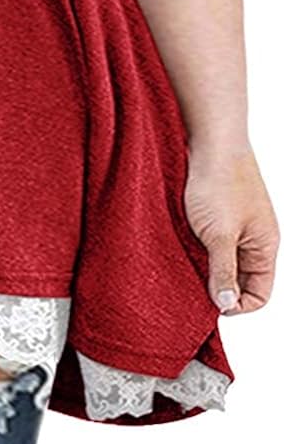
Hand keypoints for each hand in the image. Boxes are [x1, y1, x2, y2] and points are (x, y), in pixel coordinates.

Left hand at [184, 143, 278, 314]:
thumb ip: (223, 271)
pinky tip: (179, 244)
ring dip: (203, 265)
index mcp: (265, 246)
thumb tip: (226, 304)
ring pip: (221, 259)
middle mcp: (253, 238)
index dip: (236, 305)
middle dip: (217, 286)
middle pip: (239, 279)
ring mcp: (234, 224)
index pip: (259, 294)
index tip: (209, 304)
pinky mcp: (215, 212)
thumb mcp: (219, 235)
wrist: (209, 137)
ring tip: (182, 263)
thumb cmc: (219, 181)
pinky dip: (196, 246)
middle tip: (190, 286)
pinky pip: (209, 240)